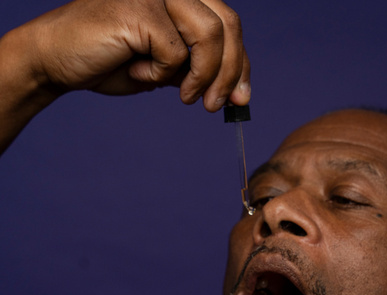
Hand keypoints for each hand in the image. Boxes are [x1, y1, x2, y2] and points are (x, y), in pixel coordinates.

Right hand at [8, 0, 249, 110]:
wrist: (58, 60)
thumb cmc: (110, 62)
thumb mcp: (166, 67)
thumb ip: (197, 67)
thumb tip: (237, 90)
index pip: (229, 23)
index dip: (241, 63)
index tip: (242, 99)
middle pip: (228, 25)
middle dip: (231, 73)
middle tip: (216, 106)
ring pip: (210, 36)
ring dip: (203, 76)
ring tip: (184, 96)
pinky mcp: (139, 8)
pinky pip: (175, 53)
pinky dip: (162, 74)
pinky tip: (139, 72)